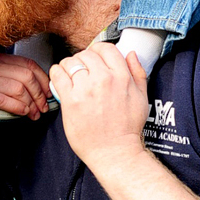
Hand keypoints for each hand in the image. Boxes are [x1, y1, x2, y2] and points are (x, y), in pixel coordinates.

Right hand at [0, 52, 50, 119]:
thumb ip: (13, 74)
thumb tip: (40, 87)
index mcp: (1, 59)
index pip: (29, 65)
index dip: (43, 79)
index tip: (48, 92)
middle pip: (27, 77)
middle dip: (39, 94)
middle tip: (43, 107)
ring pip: (18, 89)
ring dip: (31, 104)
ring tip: (34, 114)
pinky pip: (3, 100)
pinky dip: (17, 107)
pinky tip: (23, 112)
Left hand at [50, 44, 149, 170]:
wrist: (114, 151)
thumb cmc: (128, 127)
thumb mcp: (142, 97)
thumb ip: (137, 72)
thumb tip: (130, 53)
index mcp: (121, 76)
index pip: (105, 48)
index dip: (98, 51)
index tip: (95, 58)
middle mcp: (103, 79)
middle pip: (86, 54)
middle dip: (83, 59)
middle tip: (81, 70)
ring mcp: (85, 89)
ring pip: (70, 62)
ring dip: (68, 66)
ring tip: (70, 75)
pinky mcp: (70, 100)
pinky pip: (57, 75)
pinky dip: (56, 73)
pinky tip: (60, 79)